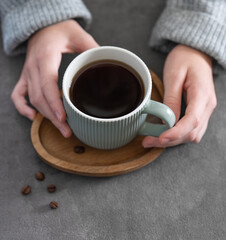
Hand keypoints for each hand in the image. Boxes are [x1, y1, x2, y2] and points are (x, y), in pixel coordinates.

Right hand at [11, 20, 98, 136]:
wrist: (43, 26)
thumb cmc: (60, 29)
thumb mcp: (78, 35)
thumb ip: (91, 49)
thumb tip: (107, 66)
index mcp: (46, 57)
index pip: (47, 83)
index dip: (54, 102)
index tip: (64, 118)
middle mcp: (33, 67)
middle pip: (40, 97)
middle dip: (53, 117)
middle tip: (68, 131)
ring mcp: (27, 73)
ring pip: (31, 99)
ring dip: (44, 116)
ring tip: (60, 128)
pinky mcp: (26, 77)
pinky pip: (18, 94)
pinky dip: (22, 107)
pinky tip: (33, 117)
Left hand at [143, 44, 216, 147]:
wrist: (196, 53)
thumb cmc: (185, 59)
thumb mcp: (174, 75)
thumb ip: (171, 99)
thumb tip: (167, 121)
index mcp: (202, 94)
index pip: (192, 120)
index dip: (176, 132)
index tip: (160, 138)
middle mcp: (207, 106)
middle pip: (191, 132)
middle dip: (169, 140)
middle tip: (148, 141)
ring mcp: (205, 110)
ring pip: (192, 134)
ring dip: (173, 140)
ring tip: (152, 140)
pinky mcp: (199, 111)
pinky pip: (191, 129)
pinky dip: (177, 135)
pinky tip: (163, 134)